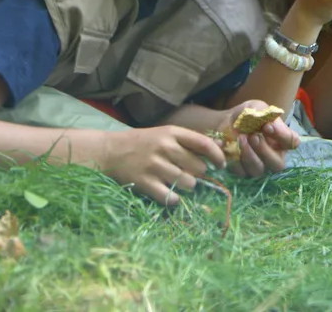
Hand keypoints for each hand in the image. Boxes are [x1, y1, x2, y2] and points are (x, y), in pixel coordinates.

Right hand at [101, 124, 225, 205]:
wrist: (109, 151)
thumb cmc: (141, 142)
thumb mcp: (164, 133)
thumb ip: (189, 140)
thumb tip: (220, 146)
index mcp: (172, 133)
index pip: (204, 144)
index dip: (217, 156)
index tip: (221, 165)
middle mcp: (165, 148)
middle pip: (199, 167)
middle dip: (198, 173)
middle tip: (189, 173)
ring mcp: (154, 166)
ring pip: (188, 183)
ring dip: (188, 186)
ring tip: (177, 182)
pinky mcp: (145, 183)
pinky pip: (171, 197)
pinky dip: (174, 199)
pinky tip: (170, 195)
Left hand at [221, 100, 301, 177]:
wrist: (225, 123)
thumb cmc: (247, 116)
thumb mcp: (257, 108)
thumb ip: (265, 114)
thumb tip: (270, 126)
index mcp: (282, 141)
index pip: (292, 143)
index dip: (282, 136)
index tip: (267, 126)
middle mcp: (274, 156)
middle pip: (278, 164)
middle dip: (264, 150)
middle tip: (253, 136)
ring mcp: (259, 166)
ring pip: (258, 170)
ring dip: (248, 154)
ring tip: (240, 138)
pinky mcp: (242, 171)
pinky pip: (241, 172)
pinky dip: (233, 158)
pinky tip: (227, 145)